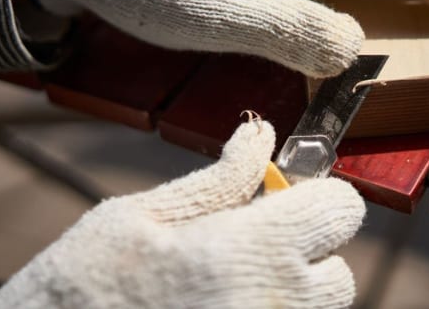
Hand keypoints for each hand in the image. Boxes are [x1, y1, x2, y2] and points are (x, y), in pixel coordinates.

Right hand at [0, 122, 364, 307]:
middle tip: (255, 243)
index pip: (341, 211)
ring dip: (291, 289)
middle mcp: (270, 305)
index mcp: (246, 253)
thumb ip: (220, 179)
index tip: (288, 195)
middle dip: (308, 253)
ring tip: (232, 279)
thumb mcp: (146, 214)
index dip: (321, 196)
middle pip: (340, 273)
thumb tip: (261, 137)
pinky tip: (220, 303)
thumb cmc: (86, 282)